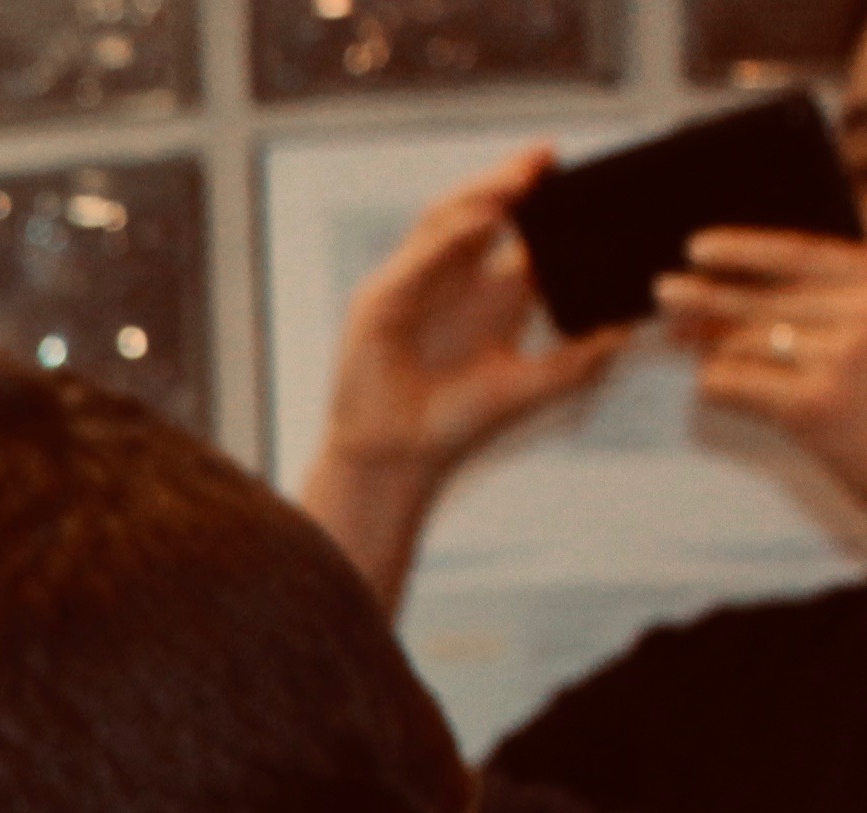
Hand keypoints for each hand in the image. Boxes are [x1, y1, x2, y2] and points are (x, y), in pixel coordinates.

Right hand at [302, 146, 629, 600]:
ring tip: (520, 177)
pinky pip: (416, 257)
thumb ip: (580, 357)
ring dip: (481, 193)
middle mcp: (447, 280)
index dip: (543, 199)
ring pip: (443, 220)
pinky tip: (481, 219)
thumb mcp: (533, 385)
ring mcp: (409, 285)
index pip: (515, 230)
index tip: (580, 174)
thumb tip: (629, 328)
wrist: (402, 462)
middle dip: (511, 179)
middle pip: (478, 209)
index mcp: (485, 293)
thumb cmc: (457, 425)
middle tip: (549, 156)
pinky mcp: (378, 301)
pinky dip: (448, 235)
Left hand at [660, 227, 866, 501]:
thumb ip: (830, 299)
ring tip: (682, 336)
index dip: (744, 250)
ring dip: (708, 340)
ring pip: (745, 340)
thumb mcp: (866, 327)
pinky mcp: (813, 406)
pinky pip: (735, 382)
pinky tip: (706, 382)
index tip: (696, 248)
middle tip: (664, 291)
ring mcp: (840, 358)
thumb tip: (738, 293)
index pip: (804, 255)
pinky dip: (714, 380)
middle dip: (708, 295)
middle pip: (766, 300)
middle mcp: (863, 312)